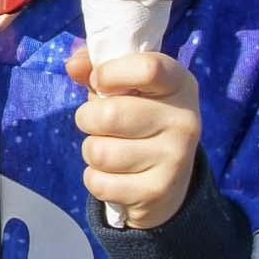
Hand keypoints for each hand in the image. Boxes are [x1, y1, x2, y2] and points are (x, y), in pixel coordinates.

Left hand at [68, 44, 204, 229]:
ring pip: (99, 151)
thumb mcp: (125, 85)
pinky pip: (99, 183)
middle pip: (108, 114)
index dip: (110, 73)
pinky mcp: (158, 193)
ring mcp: (175, 160)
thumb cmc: (137, 116)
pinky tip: (117, 176)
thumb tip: (73, 66)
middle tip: (100, 123)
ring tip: (112, 149)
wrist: (168, 178)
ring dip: (92, 151)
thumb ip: (96, 65)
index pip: (147, 68)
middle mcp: (185, 121)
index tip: (100, 81)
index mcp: (180, 84)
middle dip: (88, 118)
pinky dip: (96, 179)